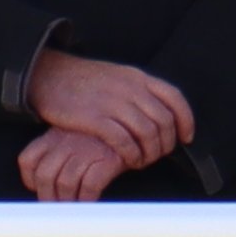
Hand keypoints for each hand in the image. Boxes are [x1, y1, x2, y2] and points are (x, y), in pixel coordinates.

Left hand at [16, 123, 129, 203]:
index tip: (38, 190)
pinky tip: (90, 201)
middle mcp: (67, 142)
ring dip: (68, 202)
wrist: (137, 123)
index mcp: (54, 134)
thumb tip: (48, 180)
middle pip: (45, 176)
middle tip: (56, 207)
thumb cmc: (105, 133)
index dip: (30, 181)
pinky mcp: (106, 160)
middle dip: (48, 198)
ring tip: (74, 207)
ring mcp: (86, 150)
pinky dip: (87, 199)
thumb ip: (59, 149)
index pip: (28, 160)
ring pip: (65, 184)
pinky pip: (89, 186)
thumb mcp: (75, 132)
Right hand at [32, 48, 192, 168]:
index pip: (174, 98)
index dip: (185, 120)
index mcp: (138, 77)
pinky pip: (124, 141)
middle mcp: (130, 88)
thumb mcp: (118, 77)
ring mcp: (113, 102)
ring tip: (141, 161)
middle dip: (166, 144)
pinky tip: (127, 160)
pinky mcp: (95, 118)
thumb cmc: (83, 81)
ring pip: (148, 133)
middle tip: (157, 155)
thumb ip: (139, 92)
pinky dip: (131, 155)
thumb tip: (160, 114)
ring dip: (150, 153)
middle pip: (164, 121)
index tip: (186, 137)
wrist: (49, 75)